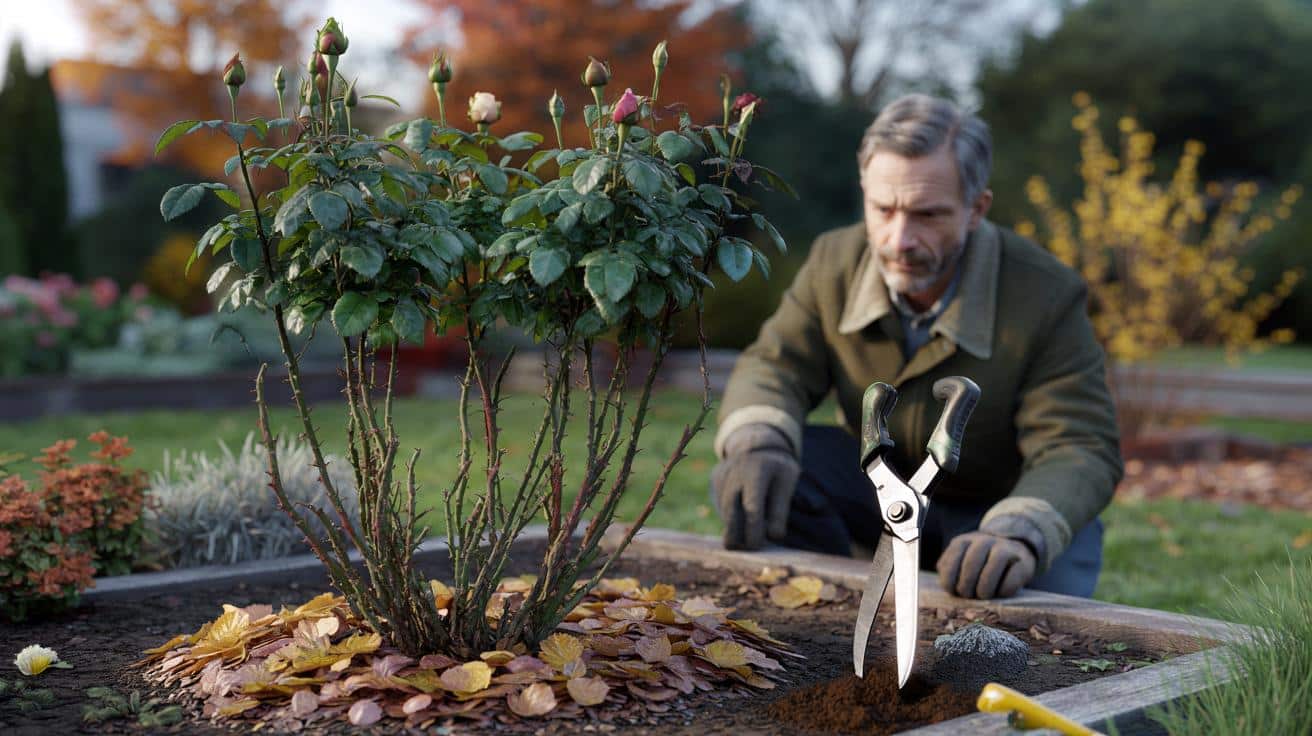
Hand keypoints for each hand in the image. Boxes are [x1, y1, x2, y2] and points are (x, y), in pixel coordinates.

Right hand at [710, 424, 800, 549]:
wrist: (757, 442)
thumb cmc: (777, 468)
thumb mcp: (787, 483)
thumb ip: (780, 509)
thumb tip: (773, 537)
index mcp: (757, 471)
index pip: (752, 507)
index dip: (754, 530)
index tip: (759, 545)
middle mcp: (734, 472)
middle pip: (730, 512)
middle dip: (737, 536)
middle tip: (749, 548)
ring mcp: (721, 476)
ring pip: (723, 511)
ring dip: (733, 528)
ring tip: (746, 537)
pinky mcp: (714, 481)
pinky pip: (719, 505)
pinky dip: (729, 518)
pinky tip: (740, 519)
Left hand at [936, 531, 1036, 598]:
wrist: (1013, 551)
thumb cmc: (980, 563)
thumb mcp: (960, 561)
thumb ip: (950, 569)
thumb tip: (947, 585)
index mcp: (964, 541)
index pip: (952, 559)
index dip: (950, 579)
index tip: (953, 591)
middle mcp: (984, 541)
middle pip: (971, 564)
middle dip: (966, 586)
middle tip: (968, 597)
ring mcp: (1005, 549)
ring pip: (991, 570)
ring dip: (984, 589)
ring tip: (983, 596)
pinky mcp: (1024, 562)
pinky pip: (1011, 580)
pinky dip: (1003, 591)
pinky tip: (1000, 594)